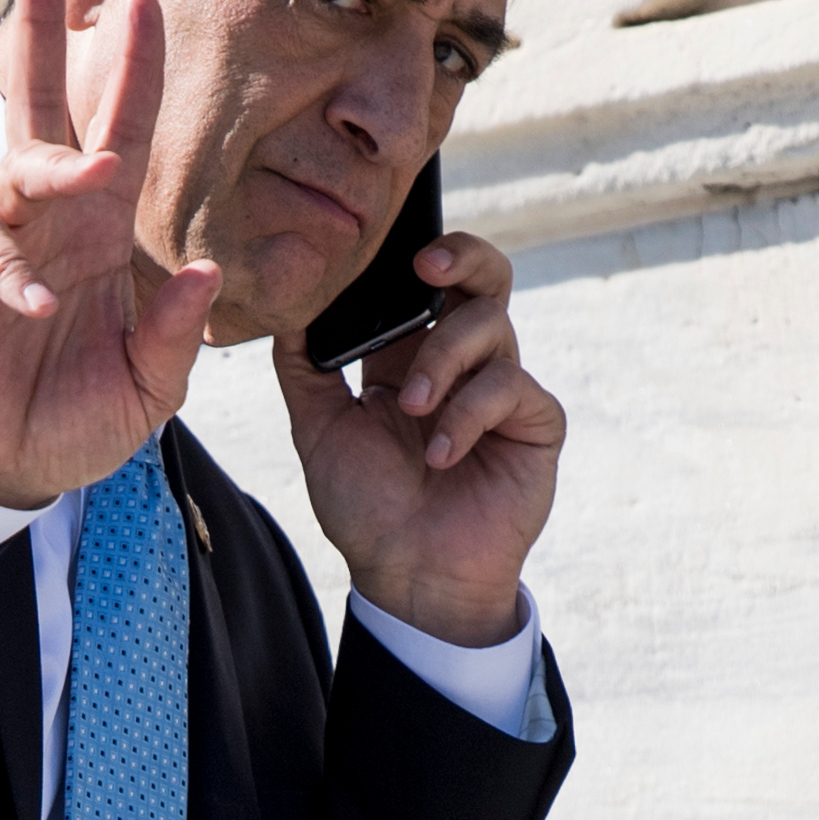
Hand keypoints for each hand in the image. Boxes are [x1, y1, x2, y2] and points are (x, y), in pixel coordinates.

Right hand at [0, 0, 222, 508]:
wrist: (5, 467)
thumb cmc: (76, 415)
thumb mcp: (149, 384)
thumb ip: (176, 331)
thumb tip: (208, 272)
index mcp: (99, 225)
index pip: (123, 131)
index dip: (135, 70)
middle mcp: (47, 217)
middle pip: (44, 107)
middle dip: (43, 33)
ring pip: (16, 169)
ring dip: (53, 164)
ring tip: (93, 172)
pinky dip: (19, 281)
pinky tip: (46, 309)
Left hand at [276, 231, 560, 645]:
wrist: (407, 574)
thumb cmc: (367, 506)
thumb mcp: (319, 428)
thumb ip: (303, 365)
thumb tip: (283, 305)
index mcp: (413, 355)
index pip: (427, 283)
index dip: (417, 254)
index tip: (389, 244)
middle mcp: (462, 363)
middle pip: (484, 278)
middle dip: (461, 259)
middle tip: (426, 268)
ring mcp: (502, 390)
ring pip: (492, 326)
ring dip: (444, 359)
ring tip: (411, 409)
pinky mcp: (535, 423)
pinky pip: (512, 388)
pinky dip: (469, 414)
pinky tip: (440, 454)